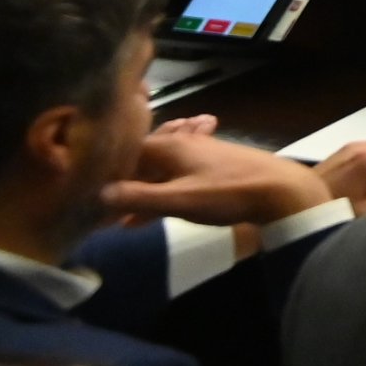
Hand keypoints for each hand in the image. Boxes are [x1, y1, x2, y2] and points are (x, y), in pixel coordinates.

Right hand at [101, 130, 339, 224]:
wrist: (282, 191)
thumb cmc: (227, 192)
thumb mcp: (178, 200)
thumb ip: (138, 197)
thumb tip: (97, 194)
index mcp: (169, 146)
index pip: (124, 151)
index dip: (102, 171)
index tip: (83, 193)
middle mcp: (181, 144)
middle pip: (139, 162)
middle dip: (119, 184)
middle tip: (97, 211)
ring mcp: (199, 156)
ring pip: (157, 173)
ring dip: (137, 194)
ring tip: (116, 220)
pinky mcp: (213, 171)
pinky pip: (174, 181)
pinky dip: (156, 197)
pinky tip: (142, 219)